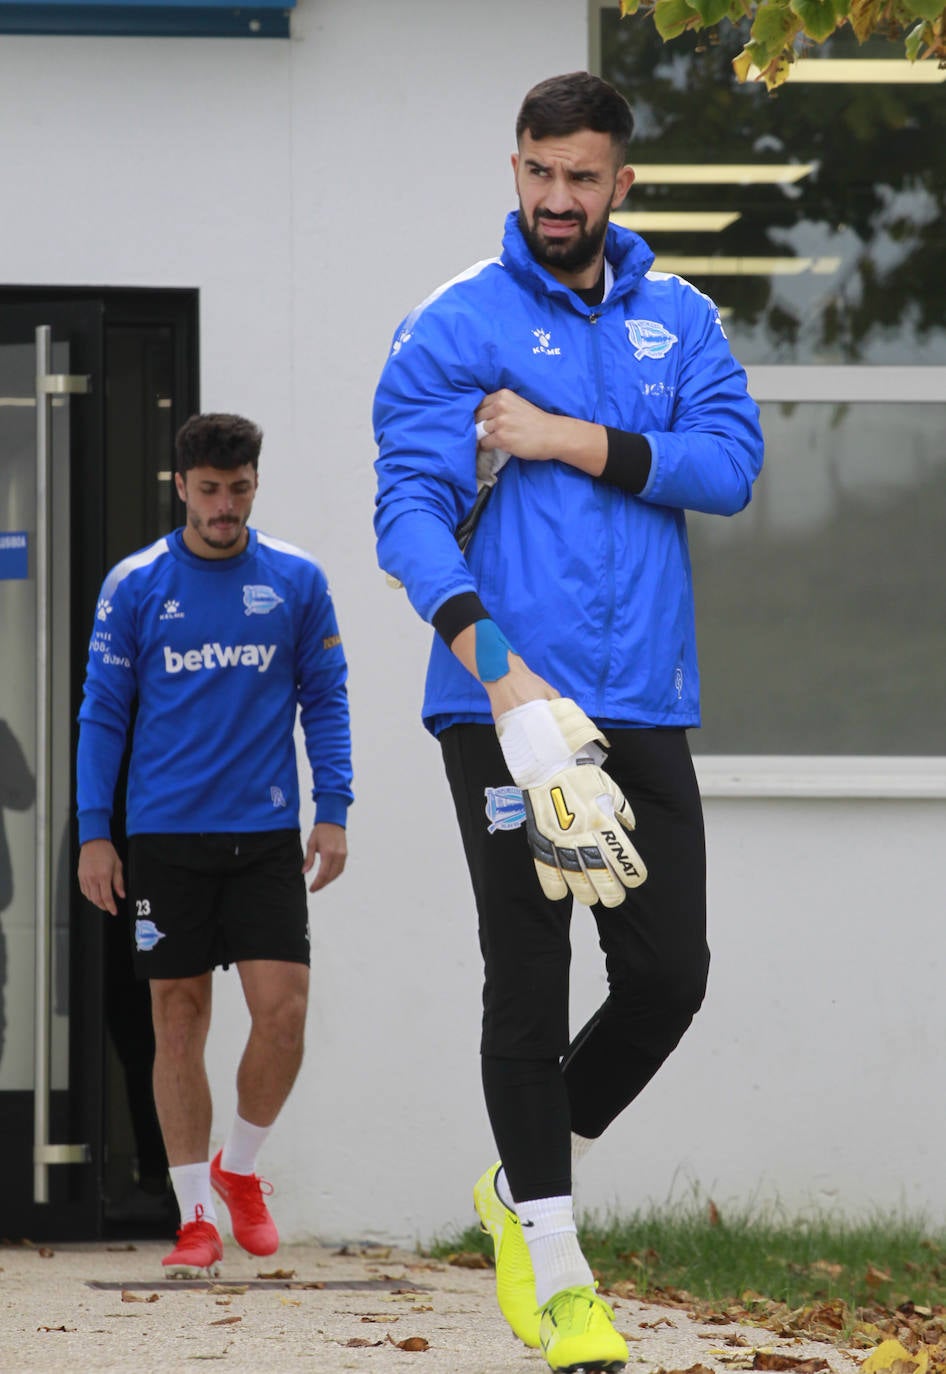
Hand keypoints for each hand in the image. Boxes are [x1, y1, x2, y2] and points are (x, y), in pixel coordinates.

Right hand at [78, 839, 125, 915]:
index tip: (114, 911)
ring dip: (97, 902)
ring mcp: (85, 878)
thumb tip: (121, 894)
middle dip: (104, 906)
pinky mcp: (80, 877)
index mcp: (103, 875)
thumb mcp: (118, 865)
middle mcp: (93, 878)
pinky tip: (95, 895)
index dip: (111, 906)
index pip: (106, 897)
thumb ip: (119, 882)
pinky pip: (84, 891)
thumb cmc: (106, 851)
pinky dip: (90, 896)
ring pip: (90, 897)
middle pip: (97, 899)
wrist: (93, 842)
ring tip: (103, 903)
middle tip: (109, 908)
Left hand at [303, 822, 346, 891]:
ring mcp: (343, 855)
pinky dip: (334, 875)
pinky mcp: (345, 854)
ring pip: (337, 874)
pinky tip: (328, 877)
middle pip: (331, 876)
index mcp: (328, 852)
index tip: (311, 889)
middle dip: (322, 884)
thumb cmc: (320, 831)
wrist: (332, 821)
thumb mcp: (311, 844)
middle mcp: (337, 855)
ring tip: (320, 884)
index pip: (323, 874)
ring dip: (329, 881)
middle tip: (314, 889)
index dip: (317, 884)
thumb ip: (309, 859)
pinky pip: (341, 868)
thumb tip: (304, 872)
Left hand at [474, 389, 562, 460]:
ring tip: (495, 439)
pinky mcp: (501, 437)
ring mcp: (500, 422)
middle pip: (477, 417)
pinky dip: (487, 446)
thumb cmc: (537, 421)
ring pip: (479, 430)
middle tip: (488, 432)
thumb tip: (481, 415)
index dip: (480, 414)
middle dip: (480, 425)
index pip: (480, 403)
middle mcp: (500, 406)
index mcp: (503, 395)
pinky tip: (496, 446)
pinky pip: (484, 443)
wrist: (553, 434)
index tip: (483, 421)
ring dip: (484, 437)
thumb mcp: (518, 404)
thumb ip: (501, 405)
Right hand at [524, 763, 646, 907]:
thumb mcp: (610, 788)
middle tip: (615, 899)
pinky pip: (545, 867)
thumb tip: (629, 826)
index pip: (620, 853)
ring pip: (573, 874)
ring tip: (591, 899)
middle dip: (609, 890)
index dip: (631, 871)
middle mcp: (581, 832)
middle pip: (598, 870)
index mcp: (601, 819)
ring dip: (584, 891)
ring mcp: (559, 837)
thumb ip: (621, 809)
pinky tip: (560, 894)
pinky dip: (552, 884)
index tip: (635, 879)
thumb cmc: (580, 775)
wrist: (547, 765)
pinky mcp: (541, 838)